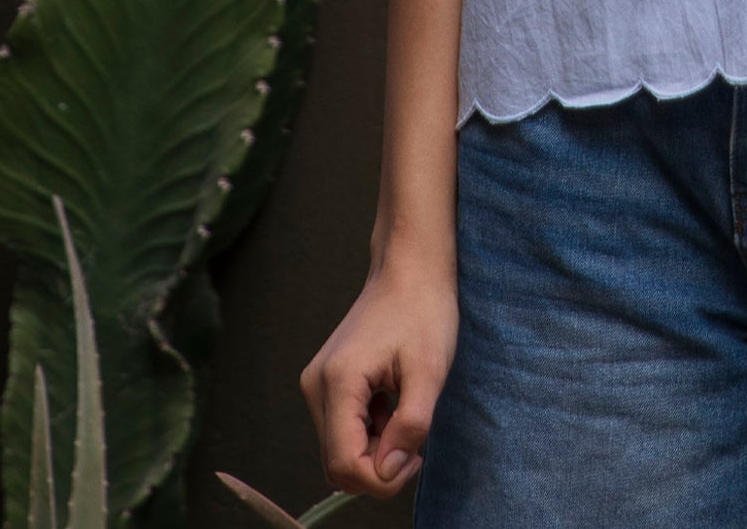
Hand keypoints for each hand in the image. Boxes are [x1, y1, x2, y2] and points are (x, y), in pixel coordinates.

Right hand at [298, 248, 458, 495]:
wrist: (410, 268)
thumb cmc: (423, 310)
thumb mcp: (429, 370)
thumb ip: (411, 425)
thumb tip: (390, 470)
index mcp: (338, 381)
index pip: (344, 463)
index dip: (380, 478)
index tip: (415, 458)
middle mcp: (316, 385)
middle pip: (336, 462)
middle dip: (377, 466)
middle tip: (414, 442)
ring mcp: (317, 383)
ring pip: (338, 448)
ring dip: (374, 448)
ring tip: (405, 413)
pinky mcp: (326, 381)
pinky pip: (341, 428)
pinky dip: (368, 431)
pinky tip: (392, 404)